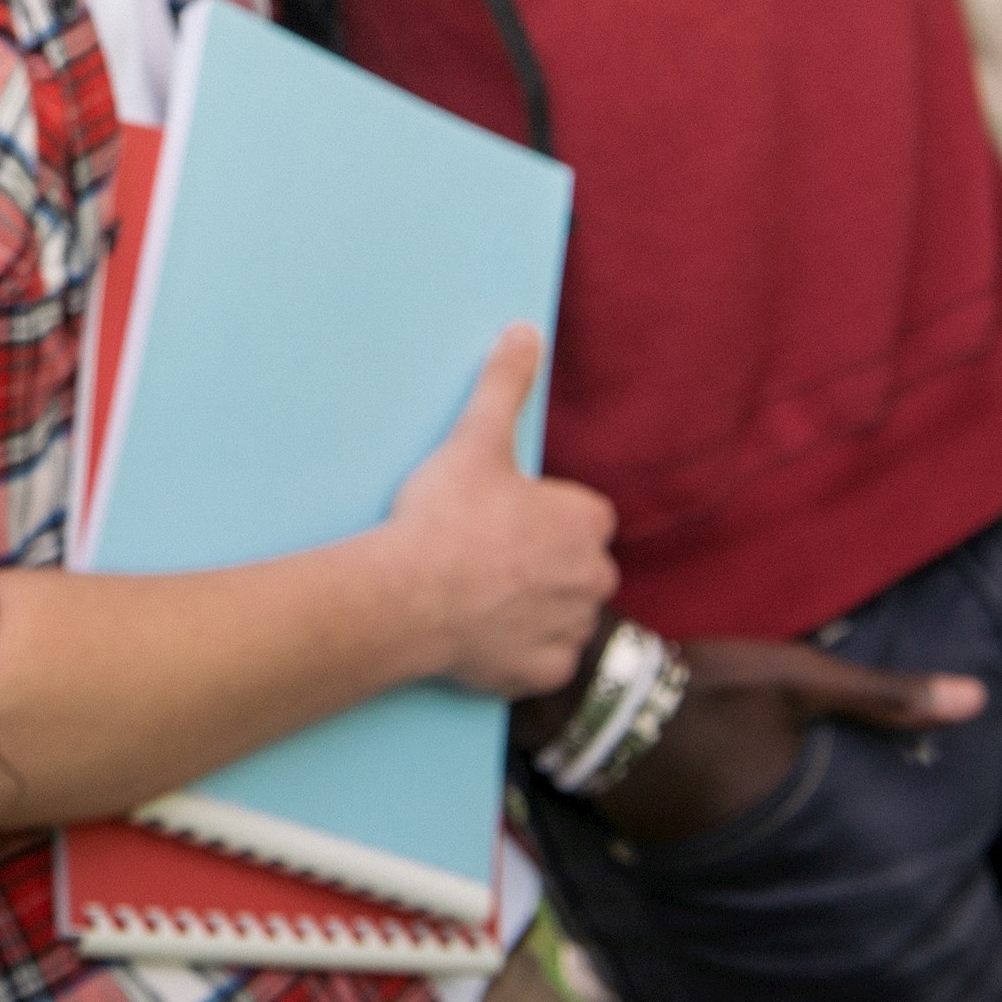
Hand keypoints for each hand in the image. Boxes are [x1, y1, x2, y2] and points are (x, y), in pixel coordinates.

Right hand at [376, 326, 616, 696]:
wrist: (407, 598)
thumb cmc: (444, 518)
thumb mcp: (474, 440)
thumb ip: (505, 384)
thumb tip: (525, 330)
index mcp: (586, 522)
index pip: (582, 515)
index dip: (542, 514)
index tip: (502, 515)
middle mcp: (594, 578)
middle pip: (578, 566)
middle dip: (544, 563)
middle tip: (485, 555)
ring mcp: (570, 629)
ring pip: (563, 613)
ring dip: (535, 606)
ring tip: (479, 592)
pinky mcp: (544, 672)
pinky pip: (543, 659)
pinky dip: (520, 650)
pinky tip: (481, 632)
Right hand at [584, 634, 983, 846]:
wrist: (601, 691)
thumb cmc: (712, 683)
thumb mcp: (802, 680)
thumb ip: (887, 696)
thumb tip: (981, 700)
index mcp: (786, 804)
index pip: (830, 827)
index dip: (821, 802)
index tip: (807, 781)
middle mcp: (741, 838)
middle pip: (771, 834)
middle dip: (770, 812)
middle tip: (760, 782)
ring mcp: (686, 841)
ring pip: (721, 835)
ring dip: (723, 815)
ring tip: (718, 782)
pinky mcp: (640, 830)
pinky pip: (674, 830)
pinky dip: (680, 811)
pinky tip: (673, 781)